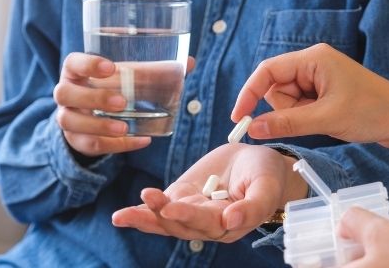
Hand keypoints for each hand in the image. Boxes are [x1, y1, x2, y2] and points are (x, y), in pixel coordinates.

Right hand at [54, 53, 193, 156]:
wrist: (91, 114)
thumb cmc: (111, 86)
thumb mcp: (127, 76)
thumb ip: (154, 70)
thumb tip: (189, 63)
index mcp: (76, 71)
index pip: (73, 63)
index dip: (87, 64)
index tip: (111, 67)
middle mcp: (66, 92)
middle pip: (65, 93)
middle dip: (94, 98)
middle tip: (122, 102)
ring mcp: (67, 117)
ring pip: (70, 121)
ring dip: (98, 125)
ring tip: (124, 128)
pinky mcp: (76, 139)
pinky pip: (90, 145)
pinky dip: (115, 146)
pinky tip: (139, 141)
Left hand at [111, 143, 307, 242]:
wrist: (257, 162)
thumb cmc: (266, 177)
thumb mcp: (266, 189)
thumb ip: (253, 207)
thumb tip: (231, 220)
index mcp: (228, 225)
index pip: (205, 223)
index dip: (187, 216)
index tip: (172, 207)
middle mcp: (206, 224)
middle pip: (179, 225)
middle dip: (160, 215)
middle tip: (147, 199)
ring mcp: (190, 211)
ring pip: (164, 220)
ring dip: (144, 217)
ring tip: (121, 216)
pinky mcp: (180, 197)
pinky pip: (159, 207)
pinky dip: (142, 210)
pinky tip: (122, 216)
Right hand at [232, 43, 388, 147]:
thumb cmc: (372, 111)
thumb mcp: (326, 119)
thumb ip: (287, 123)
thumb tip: (253, 128)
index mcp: (312, 58)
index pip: (267, 71)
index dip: (249, 93)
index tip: (239, 118)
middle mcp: (312, 63)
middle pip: (276, 88)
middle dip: (285, 109)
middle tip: (312, 118)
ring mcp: (318, 78)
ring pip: (287, 101)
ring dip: (298, 115)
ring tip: (326, 119)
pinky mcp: (324, 92)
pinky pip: (300, 107)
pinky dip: (307, 118)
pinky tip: (328, 120)